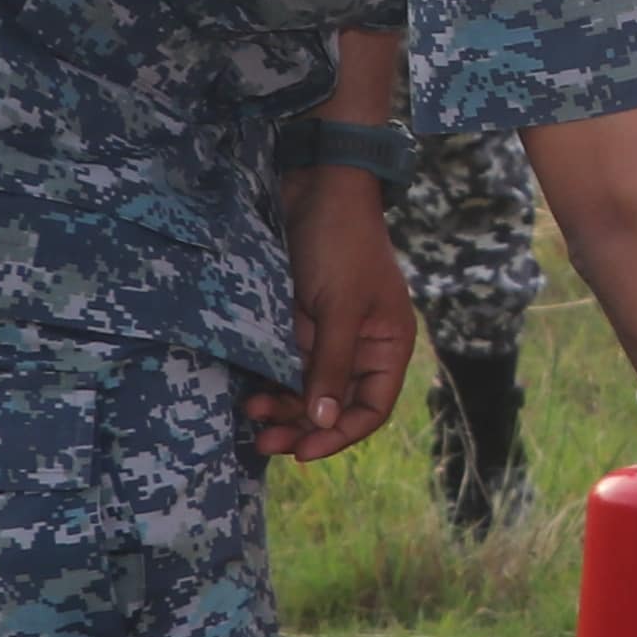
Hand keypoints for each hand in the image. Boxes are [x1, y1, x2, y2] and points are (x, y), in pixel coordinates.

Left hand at [243, 165, 419, 457]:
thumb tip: (323, 421)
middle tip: (264, 442)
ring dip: (281, 405)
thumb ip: (331, 366)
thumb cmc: (340, 244)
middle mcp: (361, 346)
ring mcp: (328, 334)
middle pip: (335, 405)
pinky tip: (248, 390)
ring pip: (306, 388)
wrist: (316, 186)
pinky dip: (270, 379)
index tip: (302, 450)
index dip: (339, 434)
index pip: (371, 408)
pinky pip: (285, 364)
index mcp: (387, 345)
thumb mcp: (339, 309)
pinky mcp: (299, 321)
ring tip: (250, 412)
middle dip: (301, 425)